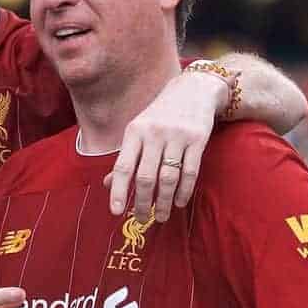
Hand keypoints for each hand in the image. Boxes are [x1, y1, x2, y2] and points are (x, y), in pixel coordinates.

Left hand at [103, 70, 228, 221]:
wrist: (193, 89)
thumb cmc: (160, 115)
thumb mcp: (139, 130)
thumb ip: (126, 157)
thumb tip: (109, 184)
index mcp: (134, 131)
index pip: (123, 166)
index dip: (118, 191)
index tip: (116, 212)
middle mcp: (154, 133)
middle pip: (146, 177)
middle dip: (143, 202)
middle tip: (142, 219)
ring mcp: (176, 136)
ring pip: (168, 177)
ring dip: (164, 201)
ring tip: (161, 216)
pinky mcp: (198, 139)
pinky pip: (190, 171)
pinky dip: (184, 191)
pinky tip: (180, 202)